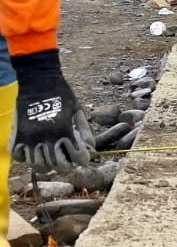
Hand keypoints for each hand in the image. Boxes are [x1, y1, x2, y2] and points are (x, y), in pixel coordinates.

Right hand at [12, 49, 94, 172]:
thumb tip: (90, 148)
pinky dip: (26, 157)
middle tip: (66, 159)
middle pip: (58, 166)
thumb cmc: (61, 93)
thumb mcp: (78, 110)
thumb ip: (85, 130)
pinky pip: (18, 156)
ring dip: (47, 165)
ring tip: (50, 158)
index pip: (78, 158)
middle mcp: (46, 137)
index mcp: (64, 130)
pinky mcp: (16, 135)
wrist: (39, 79)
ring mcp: (29, 137)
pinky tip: (33, 151)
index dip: (83, 159)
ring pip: (38, 166)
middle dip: (66, 165)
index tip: (82, 157)